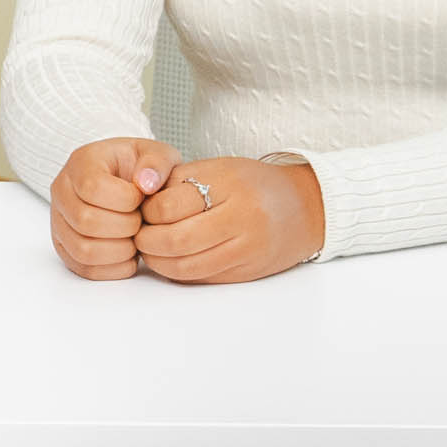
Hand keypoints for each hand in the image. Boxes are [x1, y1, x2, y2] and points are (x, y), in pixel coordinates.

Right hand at [49, 136, 177, 279]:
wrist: (126, 182)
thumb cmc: (140, 169)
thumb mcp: (156, 155)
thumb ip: (157, 162)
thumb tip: (146, 183)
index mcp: (81, 162)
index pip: (92, 187)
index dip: (124, 200)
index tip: (142, 199)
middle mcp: (62, 190)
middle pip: (85, 221)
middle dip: (124, 227)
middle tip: (141, 221)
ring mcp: (59, 221)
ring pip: (82, 249)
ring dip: (119, 251)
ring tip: (136, 239)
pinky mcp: (64, 246)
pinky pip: (84, 268)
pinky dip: (113, 268)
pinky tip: (129, 254)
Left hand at [130, 153, 322, 286]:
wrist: (307, 207)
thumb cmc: (255, 184)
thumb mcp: (220, 168)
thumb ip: (180, 182)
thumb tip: (138, 201)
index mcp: (230, 183)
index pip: (170, 205)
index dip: (147, 211)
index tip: (141, 210)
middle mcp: (241, 217)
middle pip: (175, 239)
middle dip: (147, 241)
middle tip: (138, 235)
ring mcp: (246, 248)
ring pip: (185, 265)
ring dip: (157, 261)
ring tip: (150, 250)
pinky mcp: (246, 272)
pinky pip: (200, 277)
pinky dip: (177, 272)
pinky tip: (170, 261)